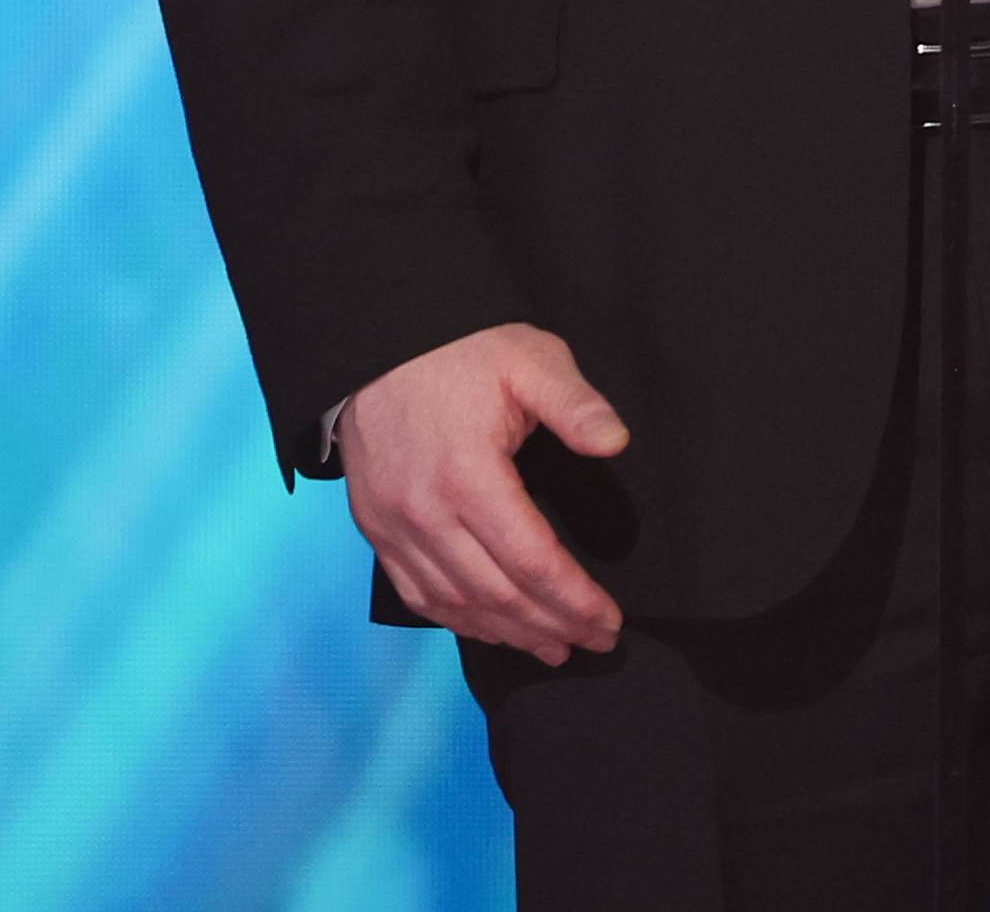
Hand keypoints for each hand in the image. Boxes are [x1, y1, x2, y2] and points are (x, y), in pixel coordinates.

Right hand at [341, 323, 632, 660]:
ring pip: (457, 603)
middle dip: (553, 625)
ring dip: (508, 634)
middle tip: (595, 642)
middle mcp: (426, 512)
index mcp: (469, 475)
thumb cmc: (458, 350)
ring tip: (552, 647)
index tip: (610, 620)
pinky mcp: (374, 527)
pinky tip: (489, 629)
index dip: (575, 600)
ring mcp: (393, 525)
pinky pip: (416, 593)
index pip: (533, 561)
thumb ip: (574, 403)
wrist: (376, 342)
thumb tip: (615, 442)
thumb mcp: (528, 358)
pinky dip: (456, 620)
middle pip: (499, 594)